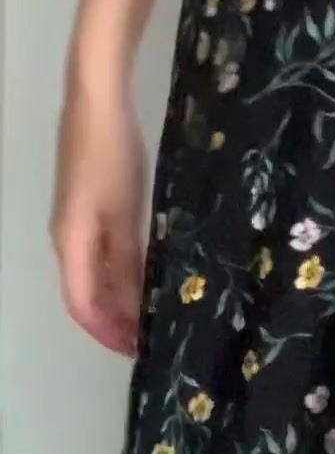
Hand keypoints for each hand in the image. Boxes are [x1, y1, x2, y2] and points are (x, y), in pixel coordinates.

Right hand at [51, 74, 146, 355]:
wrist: (96, 103)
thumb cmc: (111, 157)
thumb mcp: (125, 213)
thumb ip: (129, 260)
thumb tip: (133, 305)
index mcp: (71, 243)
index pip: (81, 305)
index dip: (106, 332)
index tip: (136, 350)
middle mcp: (66, 237)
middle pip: (84, 293)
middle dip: (114, 319)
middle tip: (149, 336)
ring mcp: (74, 219)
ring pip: (92, 272)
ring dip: (118, 296)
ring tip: (150, 311)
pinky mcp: (87, 202)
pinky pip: (99, 251)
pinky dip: (120, 270)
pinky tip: (145, 271)